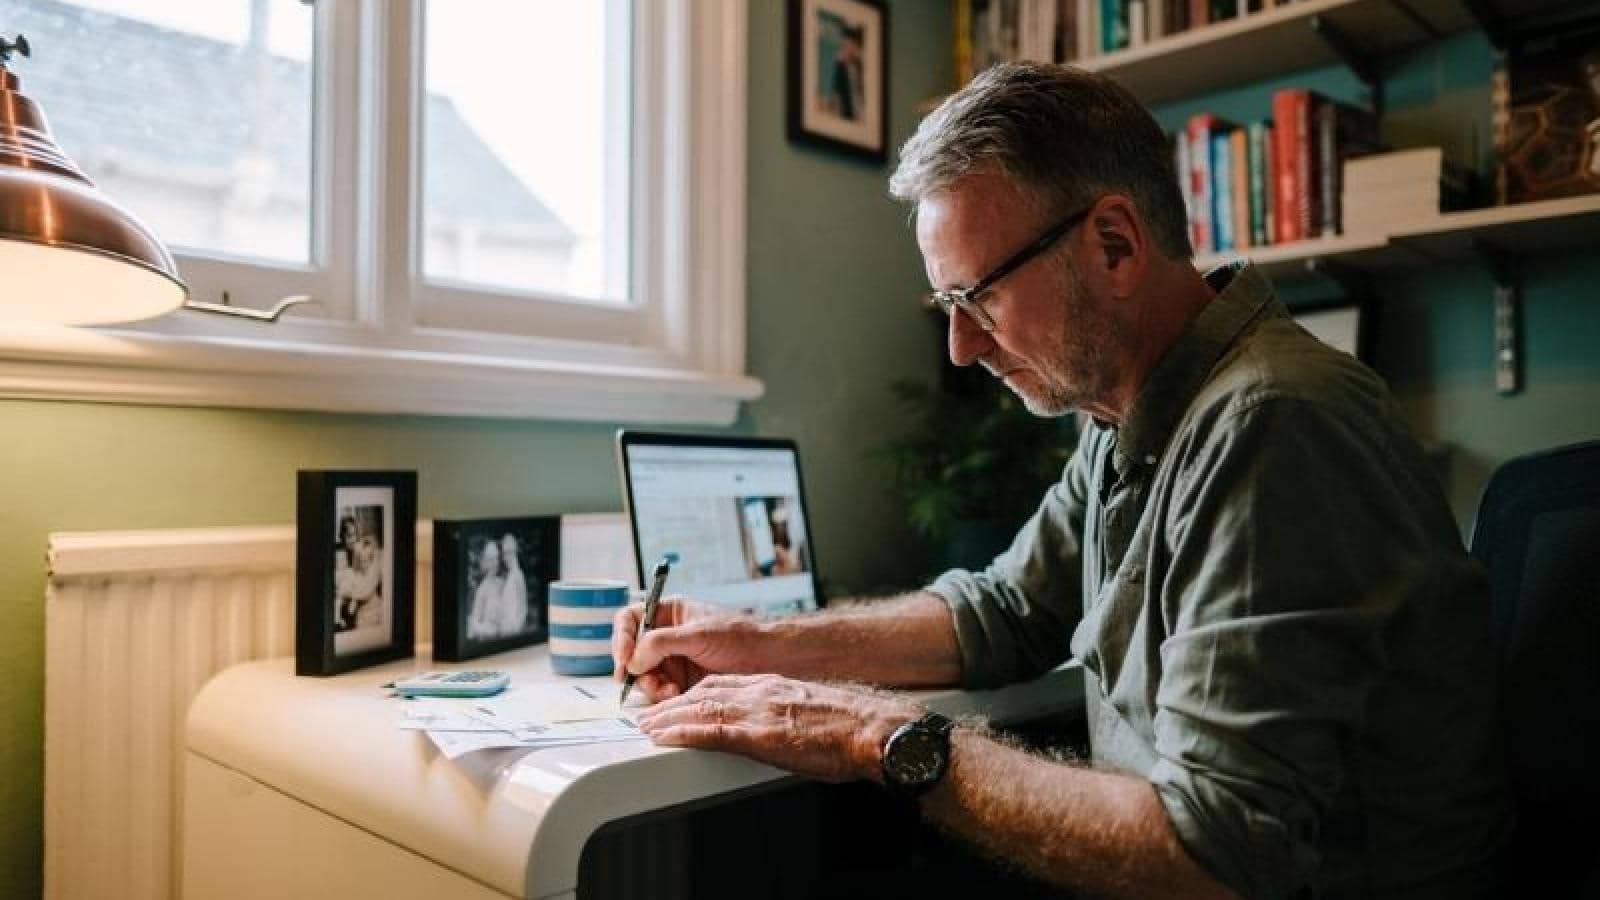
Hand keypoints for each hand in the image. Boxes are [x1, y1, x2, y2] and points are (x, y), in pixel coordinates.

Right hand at [611, 598, 764, 701]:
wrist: (768, 661)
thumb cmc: (740, 637)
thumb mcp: (698, 634)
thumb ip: (661, 643)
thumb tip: (631, 659)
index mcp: (668, 613)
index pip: (630, 620)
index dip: (621, 637)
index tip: (623, 657)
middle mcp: (666, 636)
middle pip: (631, 652)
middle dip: (635, 668)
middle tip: (642, 679)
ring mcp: (672, 660)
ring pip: (642, 675)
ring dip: (650, 685)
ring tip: (669, 689)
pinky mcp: (680, 682)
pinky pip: (658, 691)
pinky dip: (661, 695)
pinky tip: (675, 694)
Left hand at [635, 674, 922, 782]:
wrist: (872, 730)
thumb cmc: (853, 727)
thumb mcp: (813, 711)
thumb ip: (789, 715)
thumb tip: (783, 730)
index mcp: (775, 686)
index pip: (724, 684)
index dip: (695, 692)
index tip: (678, 700)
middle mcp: (762, 692)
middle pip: (705, 692)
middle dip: (673, 703)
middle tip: (649, 714)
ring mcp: (758, 712)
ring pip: (700, 708)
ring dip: (668, 718)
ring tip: (646, 727)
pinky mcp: (759, 735)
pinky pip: (710, 731)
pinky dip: (682, 733)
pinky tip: (665, 737)